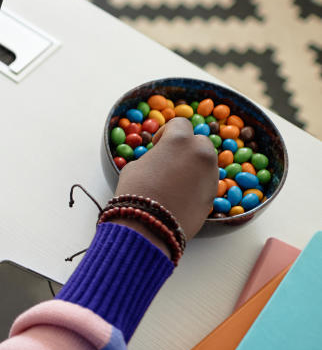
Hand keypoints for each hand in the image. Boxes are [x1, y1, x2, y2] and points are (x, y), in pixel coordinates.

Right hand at [114, 116, 218, 242]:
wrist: (149, 225)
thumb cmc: (136, 192)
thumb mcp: (135, 166)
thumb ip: (153, 157)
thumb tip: (158, 160)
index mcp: (180, 140)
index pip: (180, 123)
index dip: (166, 132)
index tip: (158, 145)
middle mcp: (201, 153)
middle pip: (198, 141)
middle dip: (185, 148)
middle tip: (168, 162)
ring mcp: (211, 173)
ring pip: (205, 162)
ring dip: (193, 166)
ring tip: (174, 182)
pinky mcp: (214, 194)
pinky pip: (206, 181)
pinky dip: (196, 183)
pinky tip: (180, 195)